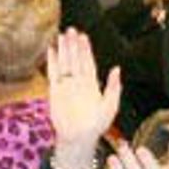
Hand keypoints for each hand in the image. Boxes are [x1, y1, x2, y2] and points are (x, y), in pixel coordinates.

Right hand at [47, 29, 120, 168]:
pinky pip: (53, 73)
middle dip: (74, 45)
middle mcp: (79, 82)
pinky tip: (51, 50)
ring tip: (61, 35)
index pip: (88, 62)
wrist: (79, 138)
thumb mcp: (110, 106)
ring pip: (65, 63)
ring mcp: (67, 86)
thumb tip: (116, 68)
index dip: (86, 49)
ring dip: (63, 50)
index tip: (83, 37)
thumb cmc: (97, 125)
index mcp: (92, 84)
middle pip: (76, 59)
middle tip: (72, 30)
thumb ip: (113, 87)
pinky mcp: (55, 91)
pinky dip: (52, 62)